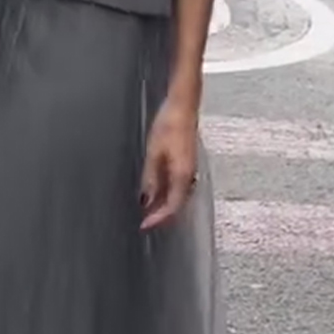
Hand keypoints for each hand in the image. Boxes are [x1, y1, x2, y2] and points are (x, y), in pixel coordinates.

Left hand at [140, 96, 198, 230]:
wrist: (183, 106)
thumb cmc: (169, 125)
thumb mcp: (154, 153)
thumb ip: (150, 179)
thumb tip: (146, 201)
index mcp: (182, 175)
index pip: (172, 206)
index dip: (158, 219)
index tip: (144, 226)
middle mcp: (189, 176)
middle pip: (177, 204)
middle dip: (161, 215)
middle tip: (144, 222)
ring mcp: (189, 170)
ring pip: (178, 196)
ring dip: (164, 205)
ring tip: (147, 211)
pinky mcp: (186, 163)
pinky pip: (178, 185)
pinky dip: (166, 193)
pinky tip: (155, 192)